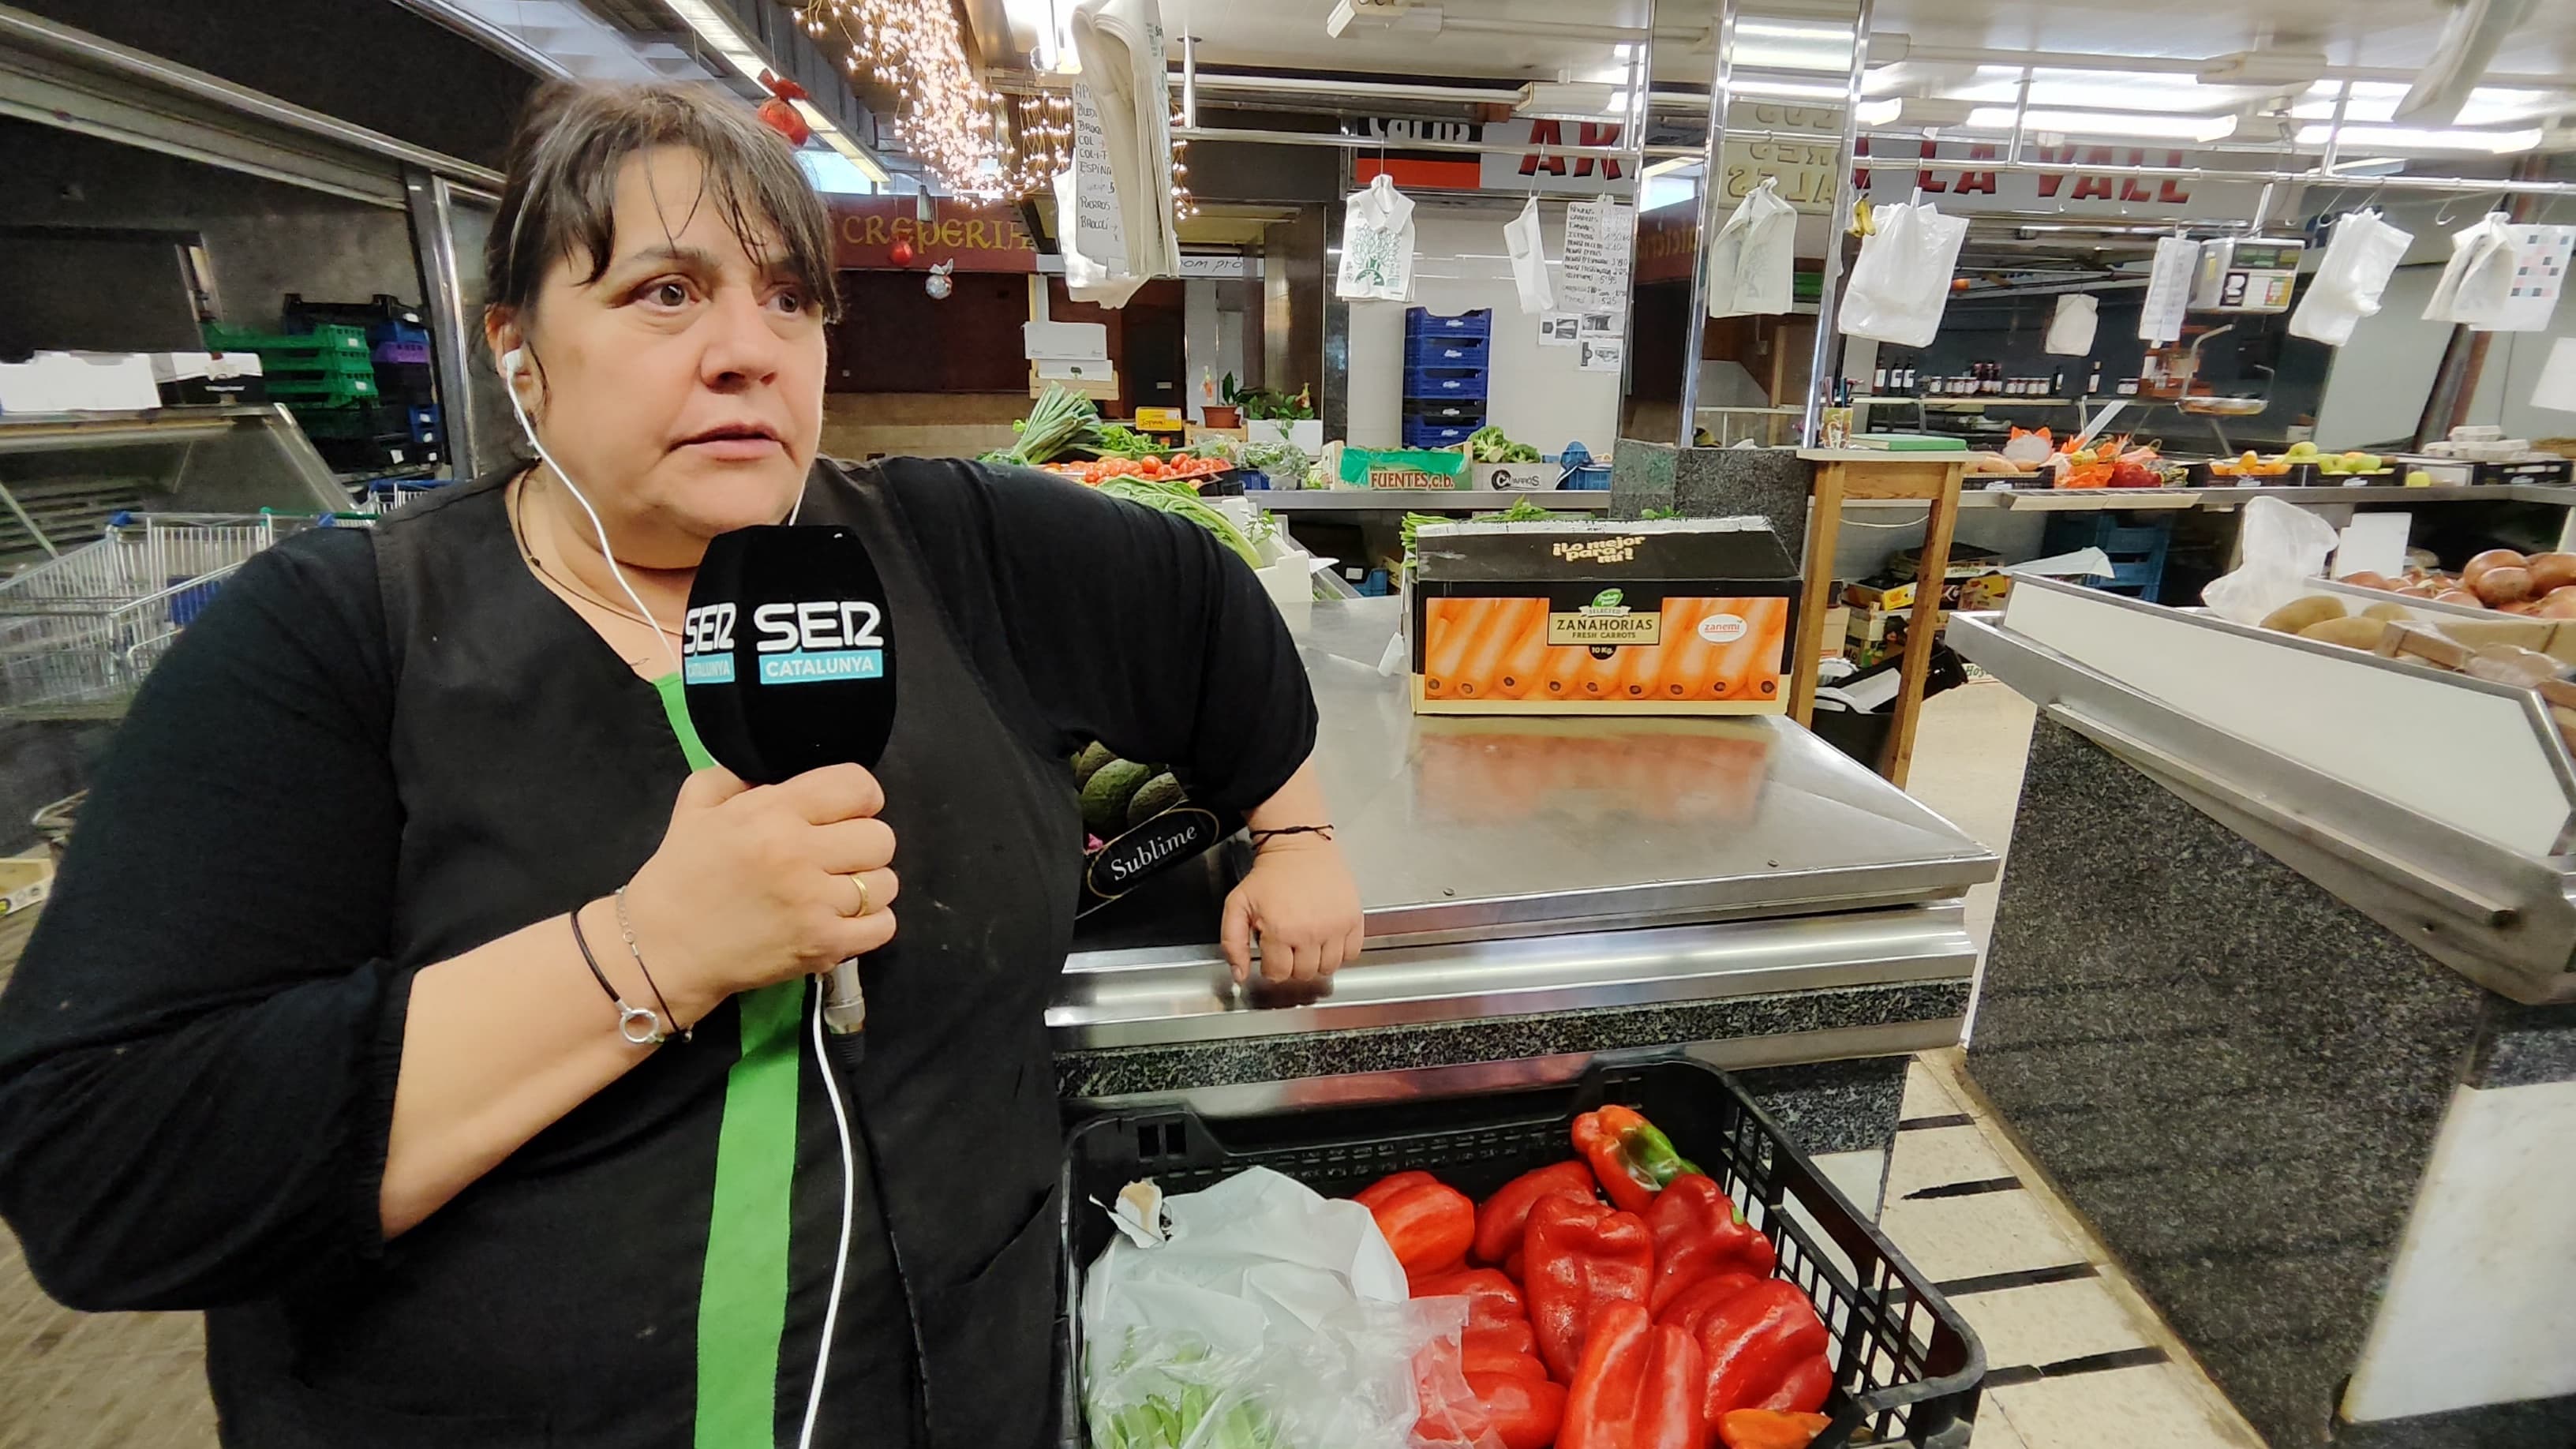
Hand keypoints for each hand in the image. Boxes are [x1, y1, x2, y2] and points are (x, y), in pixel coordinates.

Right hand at [621, 764, 898, 1020]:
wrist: (660, 950)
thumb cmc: (680, 876)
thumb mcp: (696, 804)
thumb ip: (739, 775)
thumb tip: (781, 772)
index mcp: (772, 812)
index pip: (858, 787)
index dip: (859, 798)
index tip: (843, 813)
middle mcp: (799, 854)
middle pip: (881, 836)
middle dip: (863, 844)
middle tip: (836, 856)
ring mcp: (815, 904)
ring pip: (885, 882)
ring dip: (866, 886)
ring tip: (836, 891)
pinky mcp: (823, 946)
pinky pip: (883, 925)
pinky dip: (870, 923)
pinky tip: (841, 919)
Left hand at [1221, 835, 1363, 984]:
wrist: (1299, 846)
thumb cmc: (1269, 875)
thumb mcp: (1237, 905)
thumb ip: (1232, 943)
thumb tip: (1240, 974)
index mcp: (1280, 930)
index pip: (1278, 974)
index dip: (1271, 966)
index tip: (1272, 952)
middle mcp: (1310, 932)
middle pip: (1304, 974)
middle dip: (1294, 965)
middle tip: (1289, 945)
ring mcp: (1335, 926)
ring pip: (1329, 968)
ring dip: (1317, 961)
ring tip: (1308, 942)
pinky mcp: (1353, 918)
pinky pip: (1352, 953)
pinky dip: (1341, 951)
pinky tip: (1328, 937)